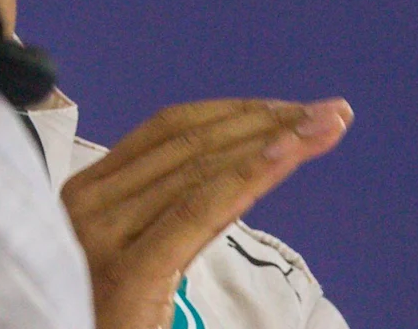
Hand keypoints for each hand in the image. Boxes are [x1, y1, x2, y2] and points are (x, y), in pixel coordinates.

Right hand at [63, 96, 349, 328]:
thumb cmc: (113, 319)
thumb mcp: (140, 256)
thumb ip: (170, 212)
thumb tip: (236, 171)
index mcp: (87, 189)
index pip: (167, 130)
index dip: (234, 112)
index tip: (293, 109)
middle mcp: (87, 201)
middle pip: (190, 144)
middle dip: (266, 122)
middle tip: (330, 112)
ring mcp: (102, 234)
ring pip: (200, 171)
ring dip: (272, 143)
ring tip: (325, 127)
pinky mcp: (129, 272)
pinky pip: (197, 212)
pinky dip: (246, 177)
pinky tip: (287, 156)